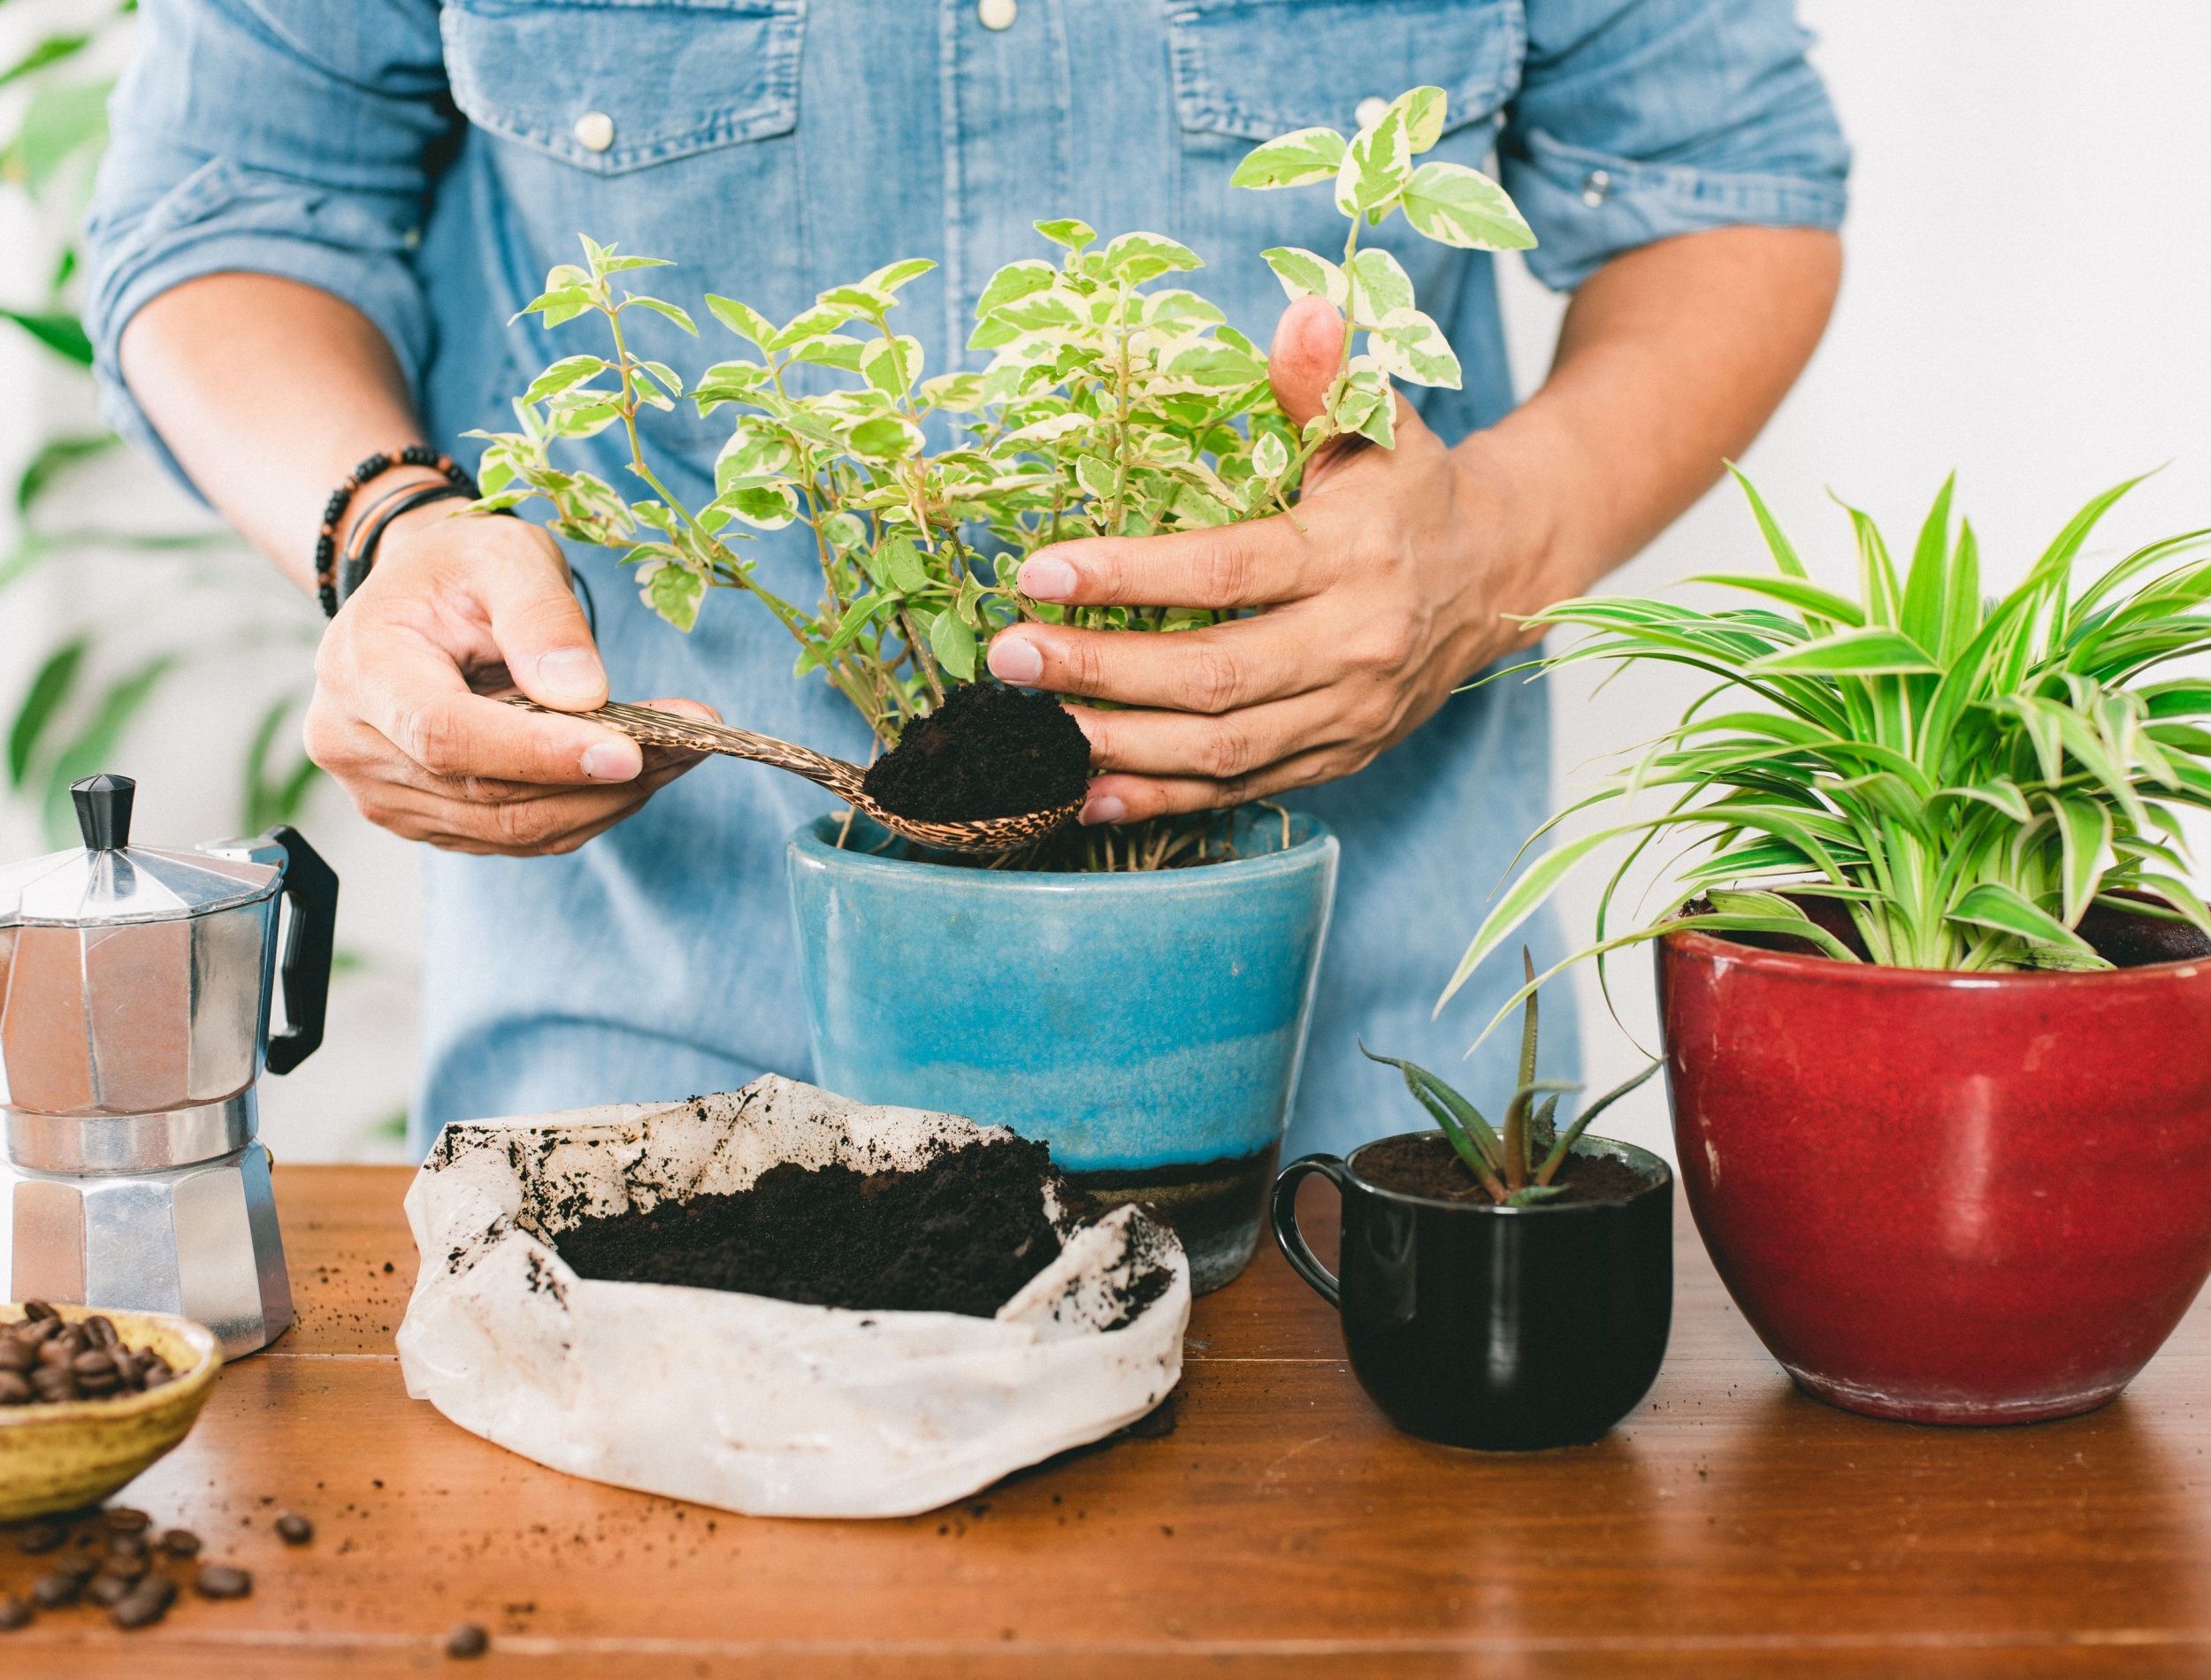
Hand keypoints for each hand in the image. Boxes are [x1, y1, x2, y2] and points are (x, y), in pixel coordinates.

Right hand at [304, 501, 714, 854]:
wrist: (422, 598)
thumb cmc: (460, 568)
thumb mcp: (505, 555)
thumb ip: (541, 617)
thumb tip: (584, 694)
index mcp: (362, 670)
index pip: (448, 736)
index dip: (540, 753)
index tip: (629, 750)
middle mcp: (356, 746)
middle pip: (490, 796)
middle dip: (601, 777)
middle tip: (692, 741)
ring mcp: (388, 795)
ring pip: (515, 828)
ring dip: (609, 799)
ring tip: (680, 751)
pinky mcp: (430, 821)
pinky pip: (520, 836)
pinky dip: (589, 808)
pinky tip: (639, 770)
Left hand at [985, 296, 1564, 823]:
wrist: (1497, 576)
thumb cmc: (1411, 490)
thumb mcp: (1379, 422)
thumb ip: (1325, 378)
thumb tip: (1301, 309)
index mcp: (1356, 554)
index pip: (1228, 573)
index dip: (1130, 577)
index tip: (1041, 571)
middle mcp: (1356, 644)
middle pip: (1213, 676)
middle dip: (1101, 672)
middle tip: (1011, 655)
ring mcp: (1348, 713)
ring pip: (1220, 748)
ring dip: (1116, 743)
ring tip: (1027, 727)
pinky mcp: (1338, 757)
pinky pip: (1239, 790)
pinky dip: (1159, 798)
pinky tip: (1082, 790)